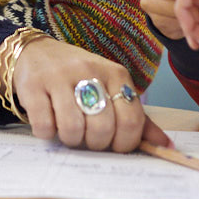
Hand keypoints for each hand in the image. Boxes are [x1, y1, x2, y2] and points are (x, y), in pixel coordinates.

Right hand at [9, 36, 169, 152]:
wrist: (36, 52)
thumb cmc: (79, 77)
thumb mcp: (111, 89)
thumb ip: (137, 118)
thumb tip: (165, 146)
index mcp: (116, 74)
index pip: (131, 120)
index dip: (123, 143)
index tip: (113, 145)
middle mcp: (90, 71)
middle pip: (102, 128)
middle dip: (95, 144)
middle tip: (87, 138)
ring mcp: (59, 76)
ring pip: (72, 128)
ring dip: (70, 140)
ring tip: (68, 131)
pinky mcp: (33, 84)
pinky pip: (44, 125)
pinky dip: (47, 133)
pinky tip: (48, 122)